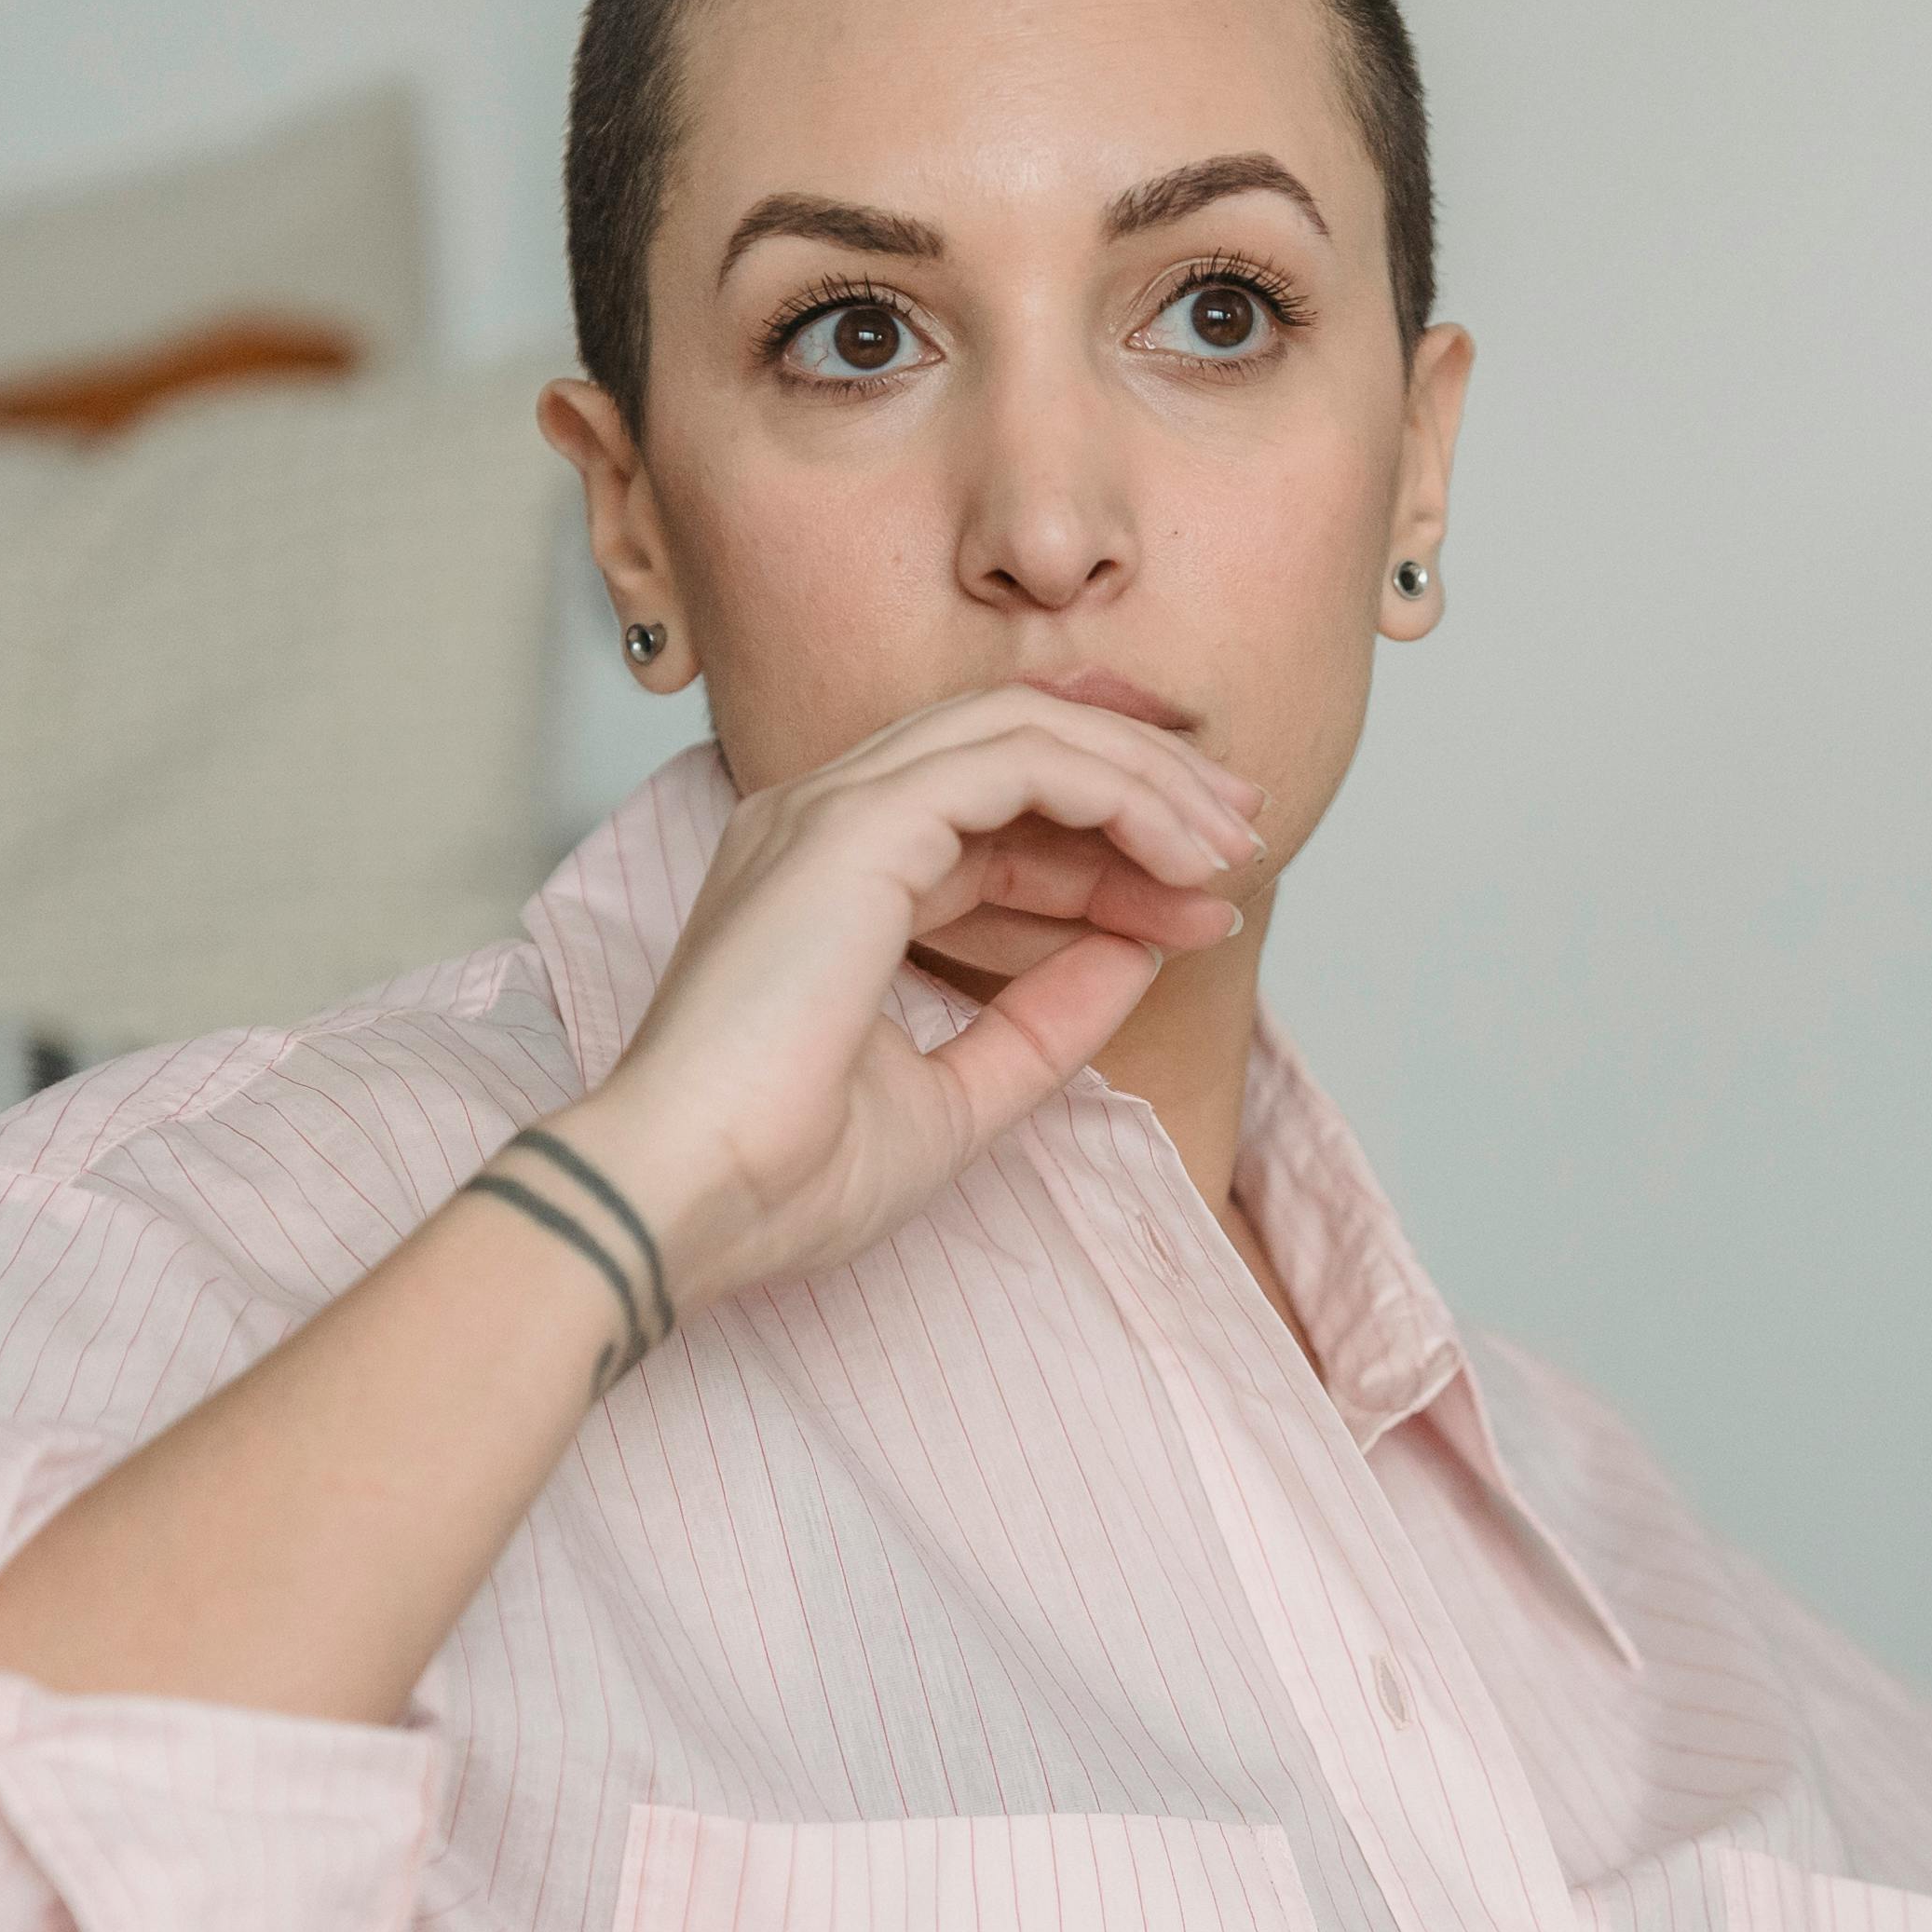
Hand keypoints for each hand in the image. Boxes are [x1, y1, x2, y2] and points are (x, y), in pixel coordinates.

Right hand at [542, 683, 1261, 1311]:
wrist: (685, 1204)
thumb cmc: (784, 1176)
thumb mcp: (960, 1096)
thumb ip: (1045, 1022)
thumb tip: (1137, 957)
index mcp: (832, 876)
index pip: (998, 817)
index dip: (1114, 848)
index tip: (1207, 903)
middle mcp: (825, 819)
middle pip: (1018, 743)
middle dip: (1145, 776)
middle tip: (1246, 832)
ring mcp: (833, 808)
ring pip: (1028, 728)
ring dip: (1146, 777)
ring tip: (1232, 845)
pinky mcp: (858, 824)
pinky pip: (1021, 759)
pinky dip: (1116, 790)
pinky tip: (1179, 853)